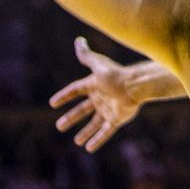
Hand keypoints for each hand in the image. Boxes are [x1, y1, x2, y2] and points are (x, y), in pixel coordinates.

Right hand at [49, 37, 142, 152]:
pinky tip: (89, 148)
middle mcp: (101, 97)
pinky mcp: (116, 119)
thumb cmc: (116, 75)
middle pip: (83, 110)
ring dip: (85, 132)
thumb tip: (79, 41)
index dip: (65, 96)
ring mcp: (108, 109)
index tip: (53, 103)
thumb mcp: (98, 65)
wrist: (136, 86)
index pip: (76, 90)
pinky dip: (97, 139)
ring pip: (94, 123)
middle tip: (59, 126)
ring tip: (76, 141)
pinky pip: (105, 131)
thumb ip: (87, 56)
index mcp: (94, 84)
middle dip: (71, 118)